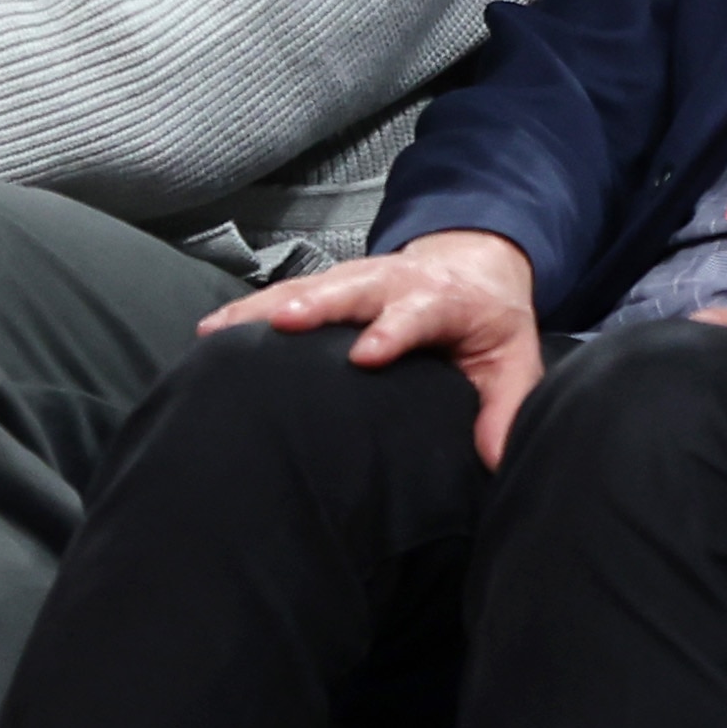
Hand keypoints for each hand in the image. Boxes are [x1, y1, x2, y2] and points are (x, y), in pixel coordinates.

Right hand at [201, 230, 542, 466]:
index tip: (366, 356)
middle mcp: (393, 282)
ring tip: (220, 333)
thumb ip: (505, 409)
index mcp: (443, 300)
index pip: (417, 314)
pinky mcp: (329, 287)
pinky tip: (212, 333)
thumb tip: (495, 461)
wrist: (472, 266)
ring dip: (265, 308)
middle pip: (352, 290)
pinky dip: (247, 312)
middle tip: (280, 324)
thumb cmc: (489, 323)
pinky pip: (284, 295)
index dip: (392, 332)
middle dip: (315, 306)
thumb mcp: (513, 362)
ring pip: (307, 288)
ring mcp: (356, 281)